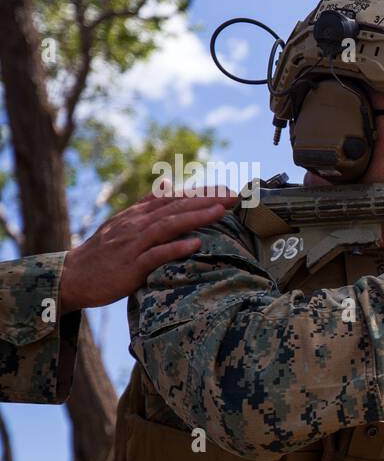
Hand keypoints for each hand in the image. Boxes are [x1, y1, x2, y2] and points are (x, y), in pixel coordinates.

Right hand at [60, 185, 238, 311]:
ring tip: (220, 211)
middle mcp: (135, 225)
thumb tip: (167, 182)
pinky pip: (155, 255)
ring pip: (167, 226)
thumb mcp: (125, 223)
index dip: (201, 192)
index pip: (173, 198)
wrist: (72, 277)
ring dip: (194, 217)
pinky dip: (175, 248)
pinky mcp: (130, 266)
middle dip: (206, 200)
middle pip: (174, 207)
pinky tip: (196, 243)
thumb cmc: (104, 252)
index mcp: (137, 215)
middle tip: (233, 196)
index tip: (227, 189)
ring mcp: (132, 245)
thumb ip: (148, 204)